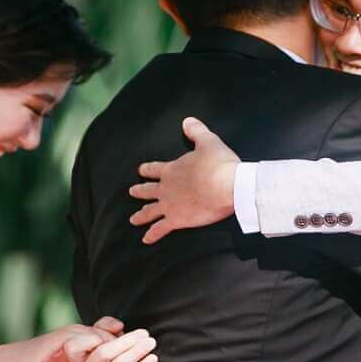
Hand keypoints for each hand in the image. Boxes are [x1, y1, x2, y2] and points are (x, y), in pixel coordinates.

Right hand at [59, 316, 158, 361]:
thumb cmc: (110, 352)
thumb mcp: (103, 335)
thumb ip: (105, 325)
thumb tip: (118, 326)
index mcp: (78, 358)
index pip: (74, 347)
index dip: (89, 337)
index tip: (112, 330)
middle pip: (104, 354)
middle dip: (126, 341)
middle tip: (144, 333)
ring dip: (138, 351)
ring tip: (150, 342)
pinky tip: (152, 357)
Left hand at [129, 117, 239, 244]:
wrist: (228, 186)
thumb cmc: (220, 164)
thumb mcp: (209, 142)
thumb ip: (196, 131)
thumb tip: (187, 121)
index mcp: (172, 169)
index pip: (154, 169)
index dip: (147, 169)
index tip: (140, 170)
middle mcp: (166, 188)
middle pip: (148, 190)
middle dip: (140, 191)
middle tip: (131, 191)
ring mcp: (170, 205)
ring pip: (149, 211)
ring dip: (141, 215)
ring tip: (133, 219)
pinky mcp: (177, 220)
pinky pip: (160, 229)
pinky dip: (152, 235)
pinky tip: (145, 240)